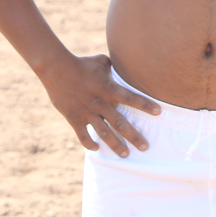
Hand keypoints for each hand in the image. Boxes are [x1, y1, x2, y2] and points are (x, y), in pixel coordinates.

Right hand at [38, 53, 159, 157]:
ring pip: (104, 133)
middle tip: (145, 147)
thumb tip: (125, 65)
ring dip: (115, 145)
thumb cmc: (82, 63)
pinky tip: (97, 148)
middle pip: (120, 123)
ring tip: (125, 155)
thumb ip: (115, 68)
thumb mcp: (102, 62)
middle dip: (134, 137)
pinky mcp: (74, 118)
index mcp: (109, 89)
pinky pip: (83, 135)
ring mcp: (87, 112)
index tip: (159, 112)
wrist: (57, 68)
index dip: (146, 105)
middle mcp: (100, 103)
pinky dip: (90, 143)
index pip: (132, 98)